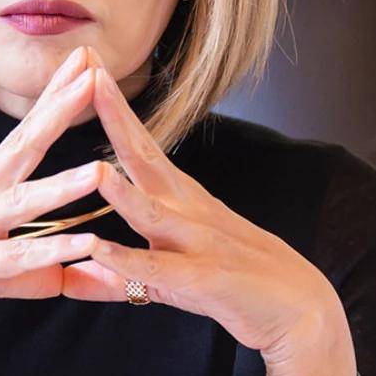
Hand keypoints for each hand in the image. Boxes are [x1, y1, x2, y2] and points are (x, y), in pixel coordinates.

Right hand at [0, 44, 106, 369]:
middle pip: (25, 145)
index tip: (83, 62)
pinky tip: (84, 244)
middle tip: (93, 72)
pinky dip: (49, 252)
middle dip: (60, 109)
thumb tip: (60, 275)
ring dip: (63, 186)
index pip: (25, 131)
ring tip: (100, 169)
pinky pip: (15, 259)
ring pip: (23, 202)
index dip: (54, 96)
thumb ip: (27, 270)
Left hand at [61, 51, 354, 375]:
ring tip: (94, 169)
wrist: (300, 312)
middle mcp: (186, 210)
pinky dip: (127, 260)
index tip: (86, 64)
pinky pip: (160, 269)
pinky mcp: (203, 281)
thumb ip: (119, 273)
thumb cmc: (232, 284)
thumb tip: (75, 271)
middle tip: (87, 70)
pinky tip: (99, 250)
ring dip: (121, 192)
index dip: (111, 106)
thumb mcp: (169, 274)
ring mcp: (197, 242)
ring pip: (151, 212)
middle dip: (114, 113)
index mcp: (177, 198)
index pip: (137, 142)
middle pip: (143, 154)